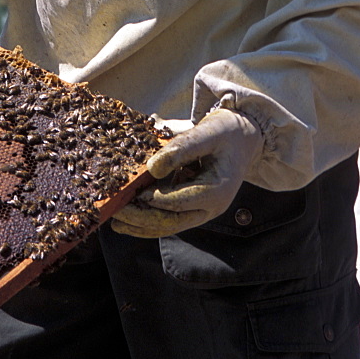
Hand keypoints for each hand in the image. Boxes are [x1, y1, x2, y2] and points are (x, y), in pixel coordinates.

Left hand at [112, 107, 262, 237]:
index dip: (156, 199)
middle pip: (173, 221)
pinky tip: (128, 223)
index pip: (181, 201)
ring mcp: (203, 210)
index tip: (134, 194)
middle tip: (116, 212)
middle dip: (142, 218)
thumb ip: (181, 148)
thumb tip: (152, 168)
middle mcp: (212, 207)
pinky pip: (170, 219)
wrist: (243, 139)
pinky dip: (149, 222)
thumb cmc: (226, 132)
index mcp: (217, 190)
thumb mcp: (206, 132)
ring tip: (115, 222)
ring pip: (169, 226)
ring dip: (142, 226)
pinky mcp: (194, 208)